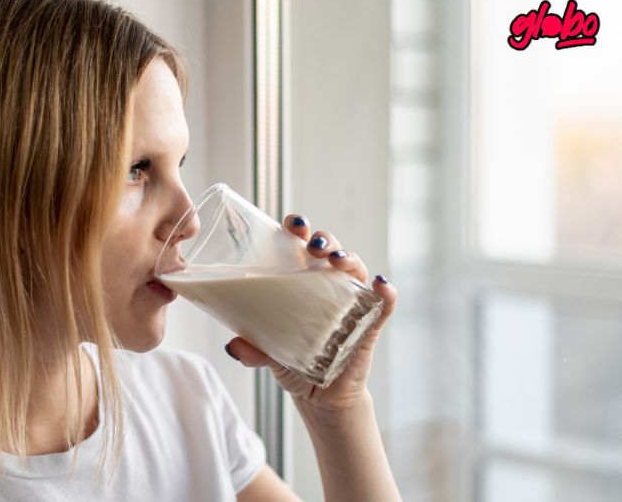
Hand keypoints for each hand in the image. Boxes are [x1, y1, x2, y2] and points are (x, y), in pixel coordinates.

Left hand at [224, 214, 397, 414]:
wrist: (318, 397)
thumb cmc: (293, 362)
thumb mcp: (267, 354)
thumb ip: (253, 350)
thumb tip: (234, 346)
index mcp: (301, 282)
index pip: (302, 246)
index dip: (300, 230)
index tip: (292, 224)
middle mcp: (328, 286)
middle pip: (331, 250)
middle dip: (325, 240)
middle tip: (313, 246)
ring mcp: (351, 303)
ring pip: (356, 269)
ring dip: (349, 258)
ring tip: (337, 260)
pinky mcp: (369, 326)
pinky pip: (384, 305)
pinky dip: (387, 293)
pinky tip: (381, 285)